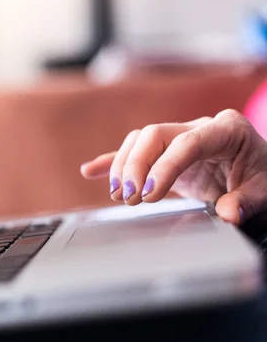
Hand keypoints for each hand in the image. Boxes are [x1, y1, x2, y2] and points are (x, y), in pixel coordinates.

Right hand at [80, 109, 266, 225]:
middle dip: (135, 165)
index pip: (187, 142)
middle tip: (129, 197)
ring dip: (123, 167)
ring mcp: (179, 138)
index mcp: (227, 130)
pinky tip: (91, 171)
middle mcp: (198, 128)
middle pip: (153, 135)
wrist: (259, 175)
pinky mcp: (165, 154)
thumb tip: (228, 213)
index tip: (149, 193)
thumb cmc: (264, 179)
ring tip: (119, 196)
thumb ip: (247, 201)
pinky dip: (112, 162)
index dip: (164, 166)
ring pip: (139, 141)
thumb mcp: (265, 192)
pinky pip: (134, 153)